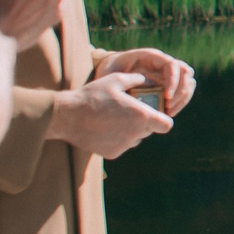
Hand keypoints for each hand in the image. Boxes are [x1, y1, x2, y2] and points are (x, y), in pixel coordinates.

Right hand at [50, 69, 175, 158]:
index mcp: (141, 116)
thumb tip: (151, 80)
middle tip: (129, 111)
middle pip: (150, 130)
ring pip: (136, 138)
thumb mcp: (116, 80)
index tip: (155, 113)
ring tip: (114, 118)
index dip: (163, 119)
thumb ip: (138, 79)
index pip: (166, 125)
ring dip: (131, 130)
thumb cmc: (93, 95)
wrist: (67, 116)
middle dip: (144, 121)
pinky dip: (117, 138)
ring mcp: (124, 146)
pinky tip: (104, 128)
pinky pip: (122, 145)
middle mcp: (135, 134)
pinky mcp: (112, 153)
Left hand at [103, 47, 196, 115]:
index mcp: (151, 57)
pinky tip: (168, 113)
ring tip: (170, 112)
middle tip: (168, 107)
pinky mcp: (169, 84)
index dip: (173, 81)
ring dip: (183, 98)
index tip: (166, 98)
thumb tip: (128, 93)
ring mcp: (168, 73)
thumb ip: (119, 80)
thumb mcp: (110, 74)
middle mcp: (163, 63)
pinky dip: (180, 102)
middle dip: (180, 92)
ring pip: (188, 82)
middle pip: (185, 73)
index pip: (172, 65)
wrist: (111, 69)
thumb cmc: (109, 70)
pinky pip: (183, 91)